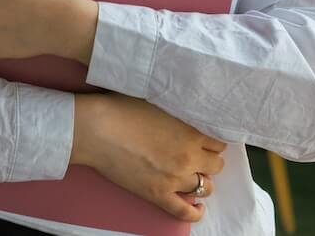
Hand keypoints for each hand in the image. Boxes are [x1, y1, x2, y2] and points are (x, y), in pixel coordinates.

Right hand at [72, 93, 226, 222]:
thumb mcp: (158, 101)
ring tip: (193, 175)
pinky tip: (196, 206)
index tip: (203, 141)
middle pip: (215, 165)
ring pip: (205, 187)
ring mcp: (175, 178)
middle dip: (208, 160)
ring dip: (201, 180)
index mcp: (190, 132)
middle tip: (196, 155)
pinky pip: (185, 211)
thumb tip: (186, 117)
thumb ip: (179, 113)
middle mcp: (189, 157)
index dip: (210, 141)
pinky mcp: (158, 194)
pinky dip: (194, 212)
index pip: (218, 142)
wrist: (97, 129)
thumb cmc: (121, 109)